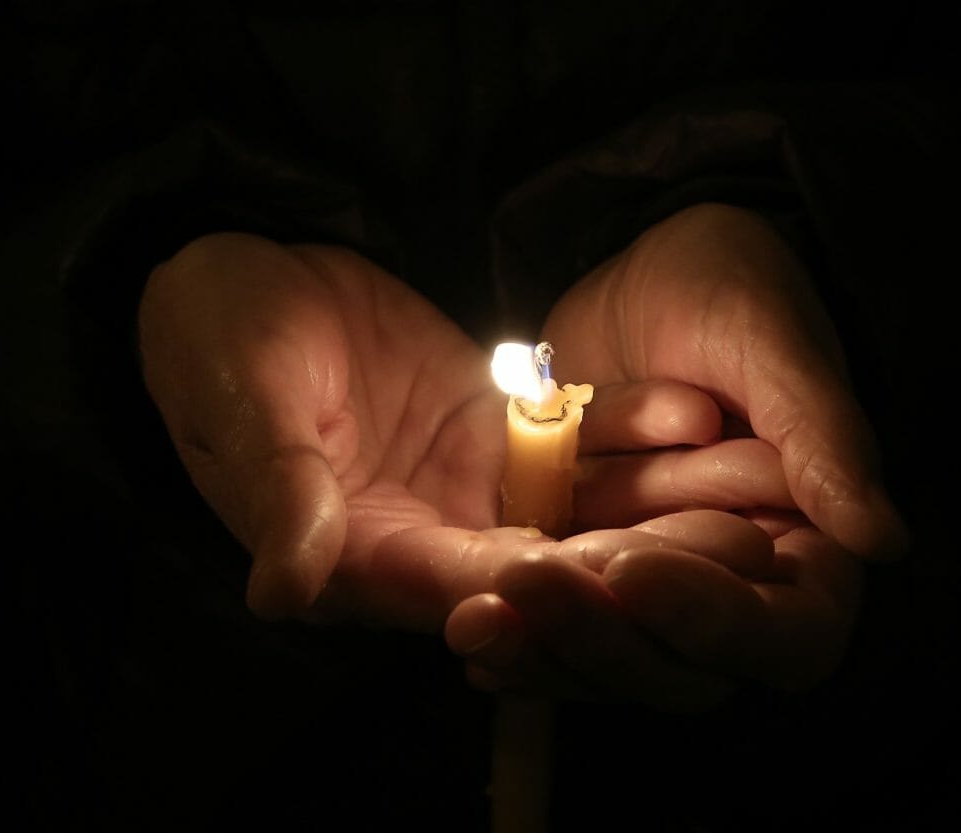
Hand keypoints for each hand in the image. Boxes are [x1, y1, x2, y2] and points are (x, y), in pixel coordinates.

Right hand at [137, 233, 745, 629]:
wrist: (248, 278)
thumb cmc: (217, 342)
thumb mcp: (241, 408)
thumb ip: (276, 493)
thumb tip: (280, 591)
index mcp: (359, 552)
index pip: (451, 584)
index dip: (528, 588)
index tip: (608, 581)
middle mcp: (426, 532)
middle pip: (535, 560)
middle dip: (627, 564)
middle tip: (724, 562)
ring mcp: (469, 480)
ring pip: (568, 504)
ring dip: (649, 504)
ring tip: (743, 498)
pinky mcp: (497, 425)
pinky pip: (569, 433)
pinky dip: (624, 426)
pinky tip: (694, 414)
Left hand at [446, 203, 904, 702]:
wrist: (648, 262)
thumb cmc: (733, 289)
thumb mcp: (774, 345)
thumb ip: (821, 440)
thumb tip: (882, 540)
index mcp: (806, 542)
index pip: (786, 632)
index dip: (712, 619)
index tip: (636, 568)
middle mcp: (733, 580)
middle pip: (684, 666)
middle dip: (602, 635)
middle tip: (529, 584)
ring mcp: (656, 577)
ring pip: (611, 656)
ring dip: (544, 645)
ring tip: (477, 618)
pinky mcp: (591, 560)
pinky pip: (557, 622)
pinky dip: (517, 630)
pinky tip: (467, 619)